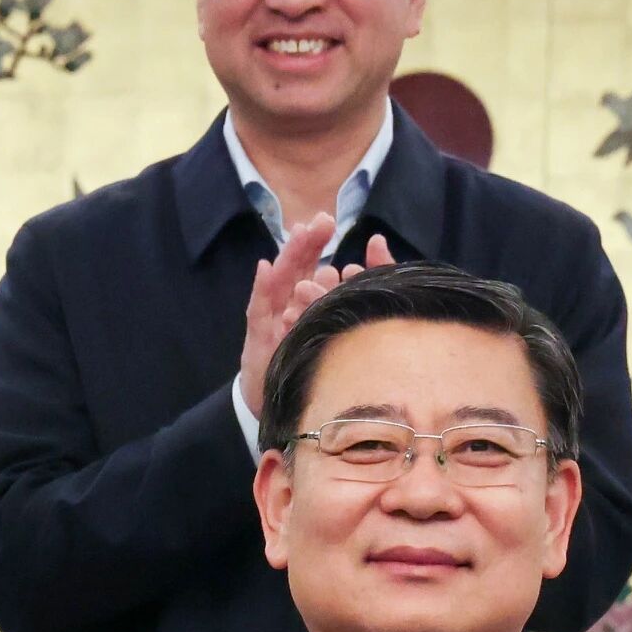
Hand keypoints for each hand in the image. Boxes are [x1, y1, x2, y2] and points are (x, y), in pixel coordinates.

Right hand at [238, 221, 399, 409]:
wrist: (284, 410)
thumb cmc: (312, 368)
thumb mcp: (335, 333)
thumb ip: (353, 299)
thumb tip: (374, 260)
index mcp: (304, 303)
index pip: (310, 266)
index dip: (316, 243)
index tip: (329, 221)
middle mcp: (286, 308)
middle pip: (295, 269)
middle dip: (306, 243)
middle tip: (321, 221)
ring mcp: (271, 322)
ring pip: (279, 284)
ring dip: (288, 258)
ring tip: (298, 235)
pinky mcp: (257, 340)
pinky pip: (259, 310)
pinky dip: (262, 287)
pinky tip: (266, 267)